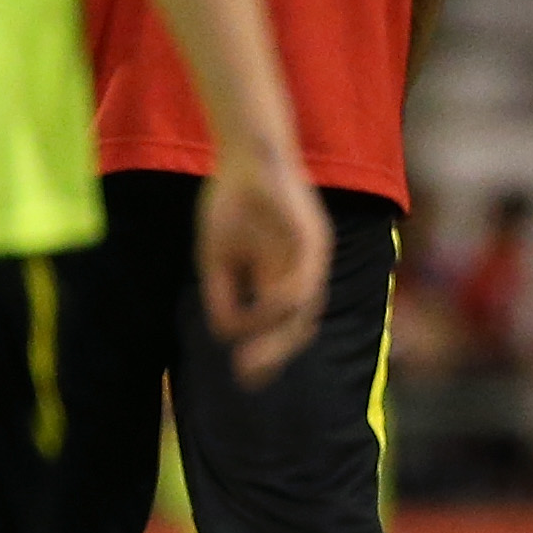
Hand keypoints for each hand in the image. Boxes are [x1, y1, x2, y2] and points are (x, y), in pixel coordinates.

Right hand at [195, 145, 333, 384]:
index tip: (243, 377)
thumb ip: (223, 294)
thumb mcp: (217, 257)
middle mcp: (301, 273)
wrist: (246, 155)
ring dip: (280, 335)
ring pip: (306, 307)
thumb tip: (227, 334)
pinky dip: (286, 299)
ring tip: (255, 356)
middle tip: (249, 377)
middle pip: (298, 326)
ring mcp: (311, 257)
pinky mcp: (314, 238)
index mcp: (280, 278)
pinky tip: (266, 311)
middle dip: (274, 355)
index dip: (265, 354)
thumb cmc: (232, 202)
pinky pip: (305, 276)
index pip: (282, 327)